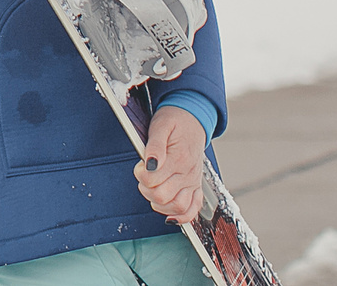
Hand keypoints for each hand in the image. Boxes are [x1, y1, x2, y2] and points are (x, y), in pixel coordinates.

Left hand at [134, 104, 207, 223]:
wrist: (193, 119)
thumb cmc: (175, 121)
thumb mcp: (160, 125)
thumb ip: (154, 146)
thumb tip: (148, 163)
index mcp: (178, 158)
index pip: (152, 179)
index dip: (140, 173)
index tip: (140, 164)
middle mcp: (188, 173)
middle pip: (162, 196)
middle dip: (146, 188)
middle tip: (144, 175)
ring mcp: (193, 182)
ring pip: (177, 207)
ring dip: (159, 204)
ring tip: (152, 189)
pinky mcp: (196, 187)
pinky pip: (192, 210)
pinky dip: (181, 217)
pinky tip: (169, 215)